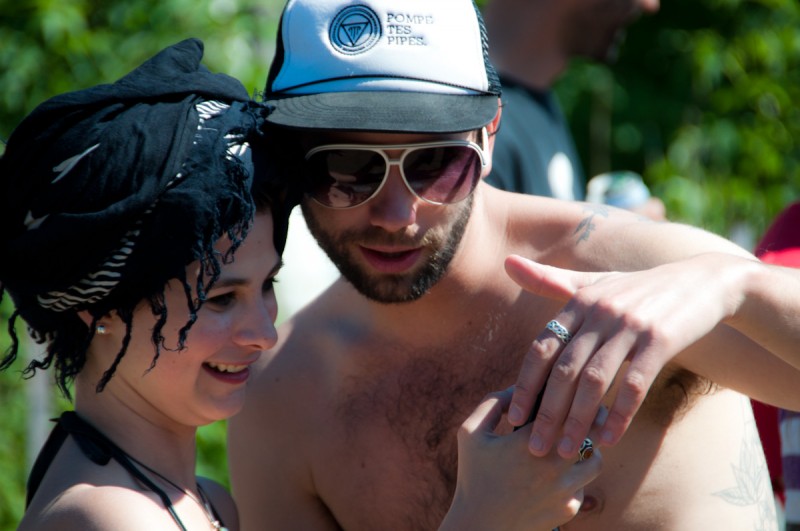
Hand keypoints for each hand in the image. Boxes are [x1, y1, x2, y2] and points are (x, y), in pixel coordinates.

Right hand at [440, 388, 601, 530]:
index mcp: (529, 440)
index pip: (568, 407)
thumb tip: (520, 385)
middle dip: (591, 419)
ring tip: (574, 446)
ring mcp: (564, 489)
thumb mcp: (470, 433)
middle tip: (588, 412)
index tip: (574, 391)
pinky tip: (558, 477)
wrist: (481, 527)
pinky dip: (576, 480)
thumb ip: (493, 402)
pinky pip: (584, 487)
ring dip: (587, 451)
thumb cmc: (473, 476)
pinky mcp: (569, 509)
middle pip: (592, 431)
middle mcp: (552, 464)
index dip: (575, 396)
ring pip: (595, 460)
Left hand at [503, 253, 745, 458]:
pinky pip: (634, 383)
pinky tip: (608, 439)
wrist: (701, 282)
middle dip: (546, 412)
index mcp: (579, 301)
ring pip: (595, 380)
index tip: (514, 418)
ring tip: (566, 451)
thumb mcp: (594, 283)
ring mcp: (630, 325)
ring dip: (578, 420)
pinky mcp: (660, 340)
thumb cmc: (639, 289)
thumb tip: (506, 264)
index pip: (542, 349)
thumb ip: (550, 280)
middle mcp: (600, 311)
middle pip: (564, 370)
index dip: (526, 385)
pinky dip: (619, 414)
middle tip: (534, 447)